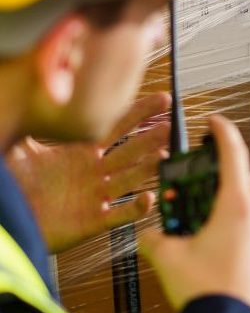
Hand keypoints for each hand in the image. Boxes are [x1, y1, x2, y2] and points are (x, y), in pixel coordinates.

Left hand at [6, 92, 170, 253]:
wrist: (11, 221)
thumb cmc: (16, 188)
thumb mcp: (20, 151)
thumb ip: (28, 124)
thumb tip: (32, 91)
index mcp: (82, 152)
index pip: (116, 127)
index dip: (139, 113)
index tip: (161, 100)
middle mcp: (95, 171)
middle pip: (130, 150)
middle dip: (151, 138)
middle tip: (170, 126)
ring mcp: (97, 195)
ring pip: (130, 178)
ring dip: (149, 168)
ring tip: (165, 155)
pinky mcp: (94, 221)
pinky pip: (120, 214)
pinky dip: (135, 208)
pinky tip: (149, 198)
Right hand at [139, 115, 249, 312]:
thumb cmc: (209, 292)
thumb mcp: (169, 259)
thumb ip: (155, 239)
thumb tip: (150, 234)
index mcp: (237, 205)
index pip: (234, 153)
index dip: (222, 131)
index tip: (214, 121)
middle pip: (245, 177)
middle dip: (223, 173)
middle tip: (201, 182)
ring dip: (235, 197)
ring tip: (210, 213)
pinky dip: (245, 220)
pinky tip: (225, 237)